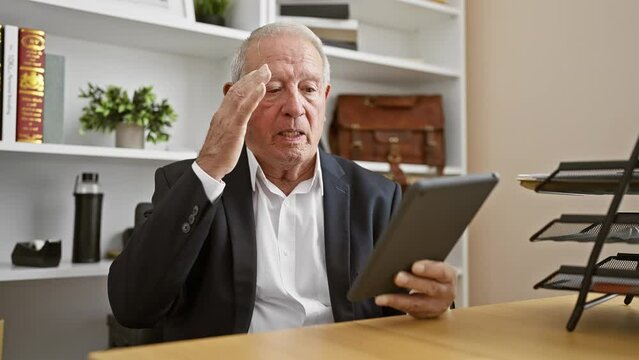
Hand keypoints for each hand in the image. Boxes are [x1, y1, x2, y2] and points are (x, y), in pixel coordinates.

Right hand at [196, 64, 271, 179]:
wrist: (209, 166)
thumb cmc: (218, 154)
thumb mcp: (226, 135)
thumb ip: (232, 124)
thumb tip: (238, 119)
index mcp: (222, 115)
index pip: (233, 93)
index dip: (245, 82)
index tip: (256, 74)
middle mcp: (223, 113)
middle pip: (237, 89)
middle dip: (251, 76)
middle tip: (264, 67)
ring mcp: (227, 119)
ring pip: (240, 94)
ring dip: (254, 81)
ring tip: (266, 72)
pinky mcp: (233, 128)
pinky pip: (244, 109)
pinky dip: (253, 96)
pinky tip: (262, 88)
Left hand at [375, 260, 456, 318]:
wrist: (442, 295)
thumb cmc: (434, 274)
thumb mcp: (435, 267)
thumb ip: (424, 263)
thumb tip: (402, 254)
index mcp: (449, 277)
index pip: (441, 271)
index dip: (428, 269)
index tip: (415, 266)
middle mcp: (445, 293)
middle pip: (430, 288)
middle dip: (412, 282)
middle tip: (397, 277)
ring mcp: (435, 306)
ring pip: (416, 304)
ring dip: (397, 300)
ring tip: (382, 297)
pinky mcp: (423, 314)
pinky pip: (407, 310)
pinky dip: (394, 304)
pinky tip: (382, 300)